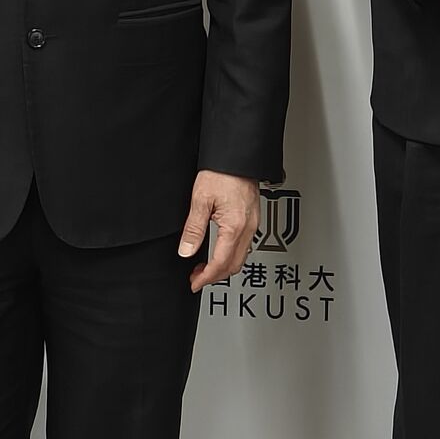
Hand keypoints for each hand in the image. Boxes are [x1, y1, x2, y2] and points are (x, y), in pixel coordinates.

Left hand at [178, 170, 259, 292]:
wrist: (238, 155)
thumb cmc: (222, 172)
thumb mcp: (201, 200)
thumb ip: (194, 229)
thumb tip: (186, 251)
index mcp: (235, 226)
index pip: (221, 263)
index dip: (206, 278)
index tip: (194, 283)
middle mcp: (248, 228)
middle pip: (234, 266)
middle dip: (215, 276)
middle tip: (196, 277)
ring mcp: (253, 224)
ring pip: (241, 257)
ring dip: (223, 266)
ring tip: (204, 266)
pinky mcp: (253, 218)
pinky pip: (244, 245)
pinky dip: (231, 254)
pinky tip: (219, 250)